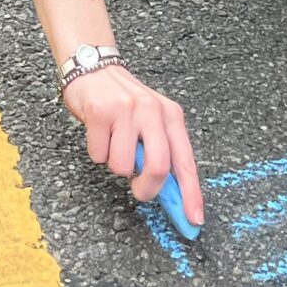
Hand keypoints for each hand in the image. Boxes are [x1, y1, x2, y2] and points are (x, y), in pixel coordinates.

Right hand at [61, 65, 201, 227]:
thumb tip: (172, 196)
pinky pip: (99, 155)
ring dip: (116, 164)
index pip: (186, 162)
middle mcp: (152, 111)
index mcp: (171, 116)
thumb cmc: (125, 102)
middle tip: (139, 190)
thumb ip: (163, 151)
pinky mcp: (100, 112)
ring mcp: (126, 110)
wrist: (93, 66)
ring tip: (114, 143)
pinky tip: (99, 133)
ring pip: (123, 166)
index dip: (191, 194)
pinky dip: (97, 153)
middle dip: (147, 189)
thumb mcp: (152, 121)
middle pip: (158, 167)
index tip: (193, 220)